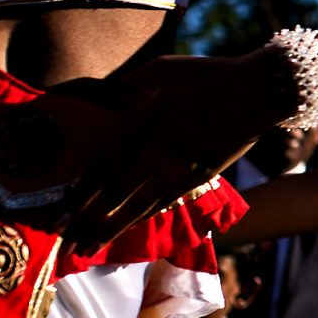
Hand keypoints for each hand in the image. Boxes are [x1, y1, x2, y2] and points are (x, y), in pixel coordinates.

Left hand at [59, 52, 287, 249]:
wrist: (258, 90)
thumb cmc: (210, 74)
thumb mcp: (163, 68)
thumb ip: (131, 84)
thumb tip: (109, 94)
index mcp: (143, 121)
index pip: (102, 164)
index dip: (80, 191)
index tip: (60, 211)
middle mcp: (156, 149)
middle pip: (113, 192)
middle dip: (86, 219)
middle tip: (63, 241)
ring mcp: (178, 167)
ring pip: (136, 205)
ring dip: (109, 229)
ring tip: (87, 248)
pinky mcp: (197, 176)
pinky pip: (163, 202)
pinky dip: (141, 218)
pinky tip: (125, 230)